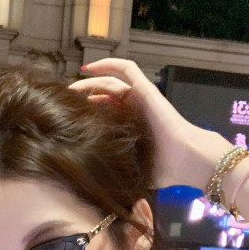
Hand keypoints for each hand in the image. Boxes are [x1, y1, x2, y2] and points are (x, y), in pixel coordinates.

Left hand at [70, 58, 228, 189]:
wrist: (184, 160)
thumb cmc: (162, 170)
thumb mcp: (131, 170)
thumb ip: (117, 170)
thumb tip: (96, 185)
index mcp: (130, 127)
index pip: (105, 114)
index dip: (86, 114)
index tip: (68, 119)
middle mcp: (134, 110)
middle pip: (104, 97)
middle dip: (83, 97)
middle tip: (65, 101)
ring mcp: (139, 98)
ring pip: (111, 81)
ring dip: (90, 82)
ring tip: (71, 86)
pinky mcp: (145, 89)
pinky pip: (127, 69)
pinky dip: (108, 64)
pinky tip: (88, 67)